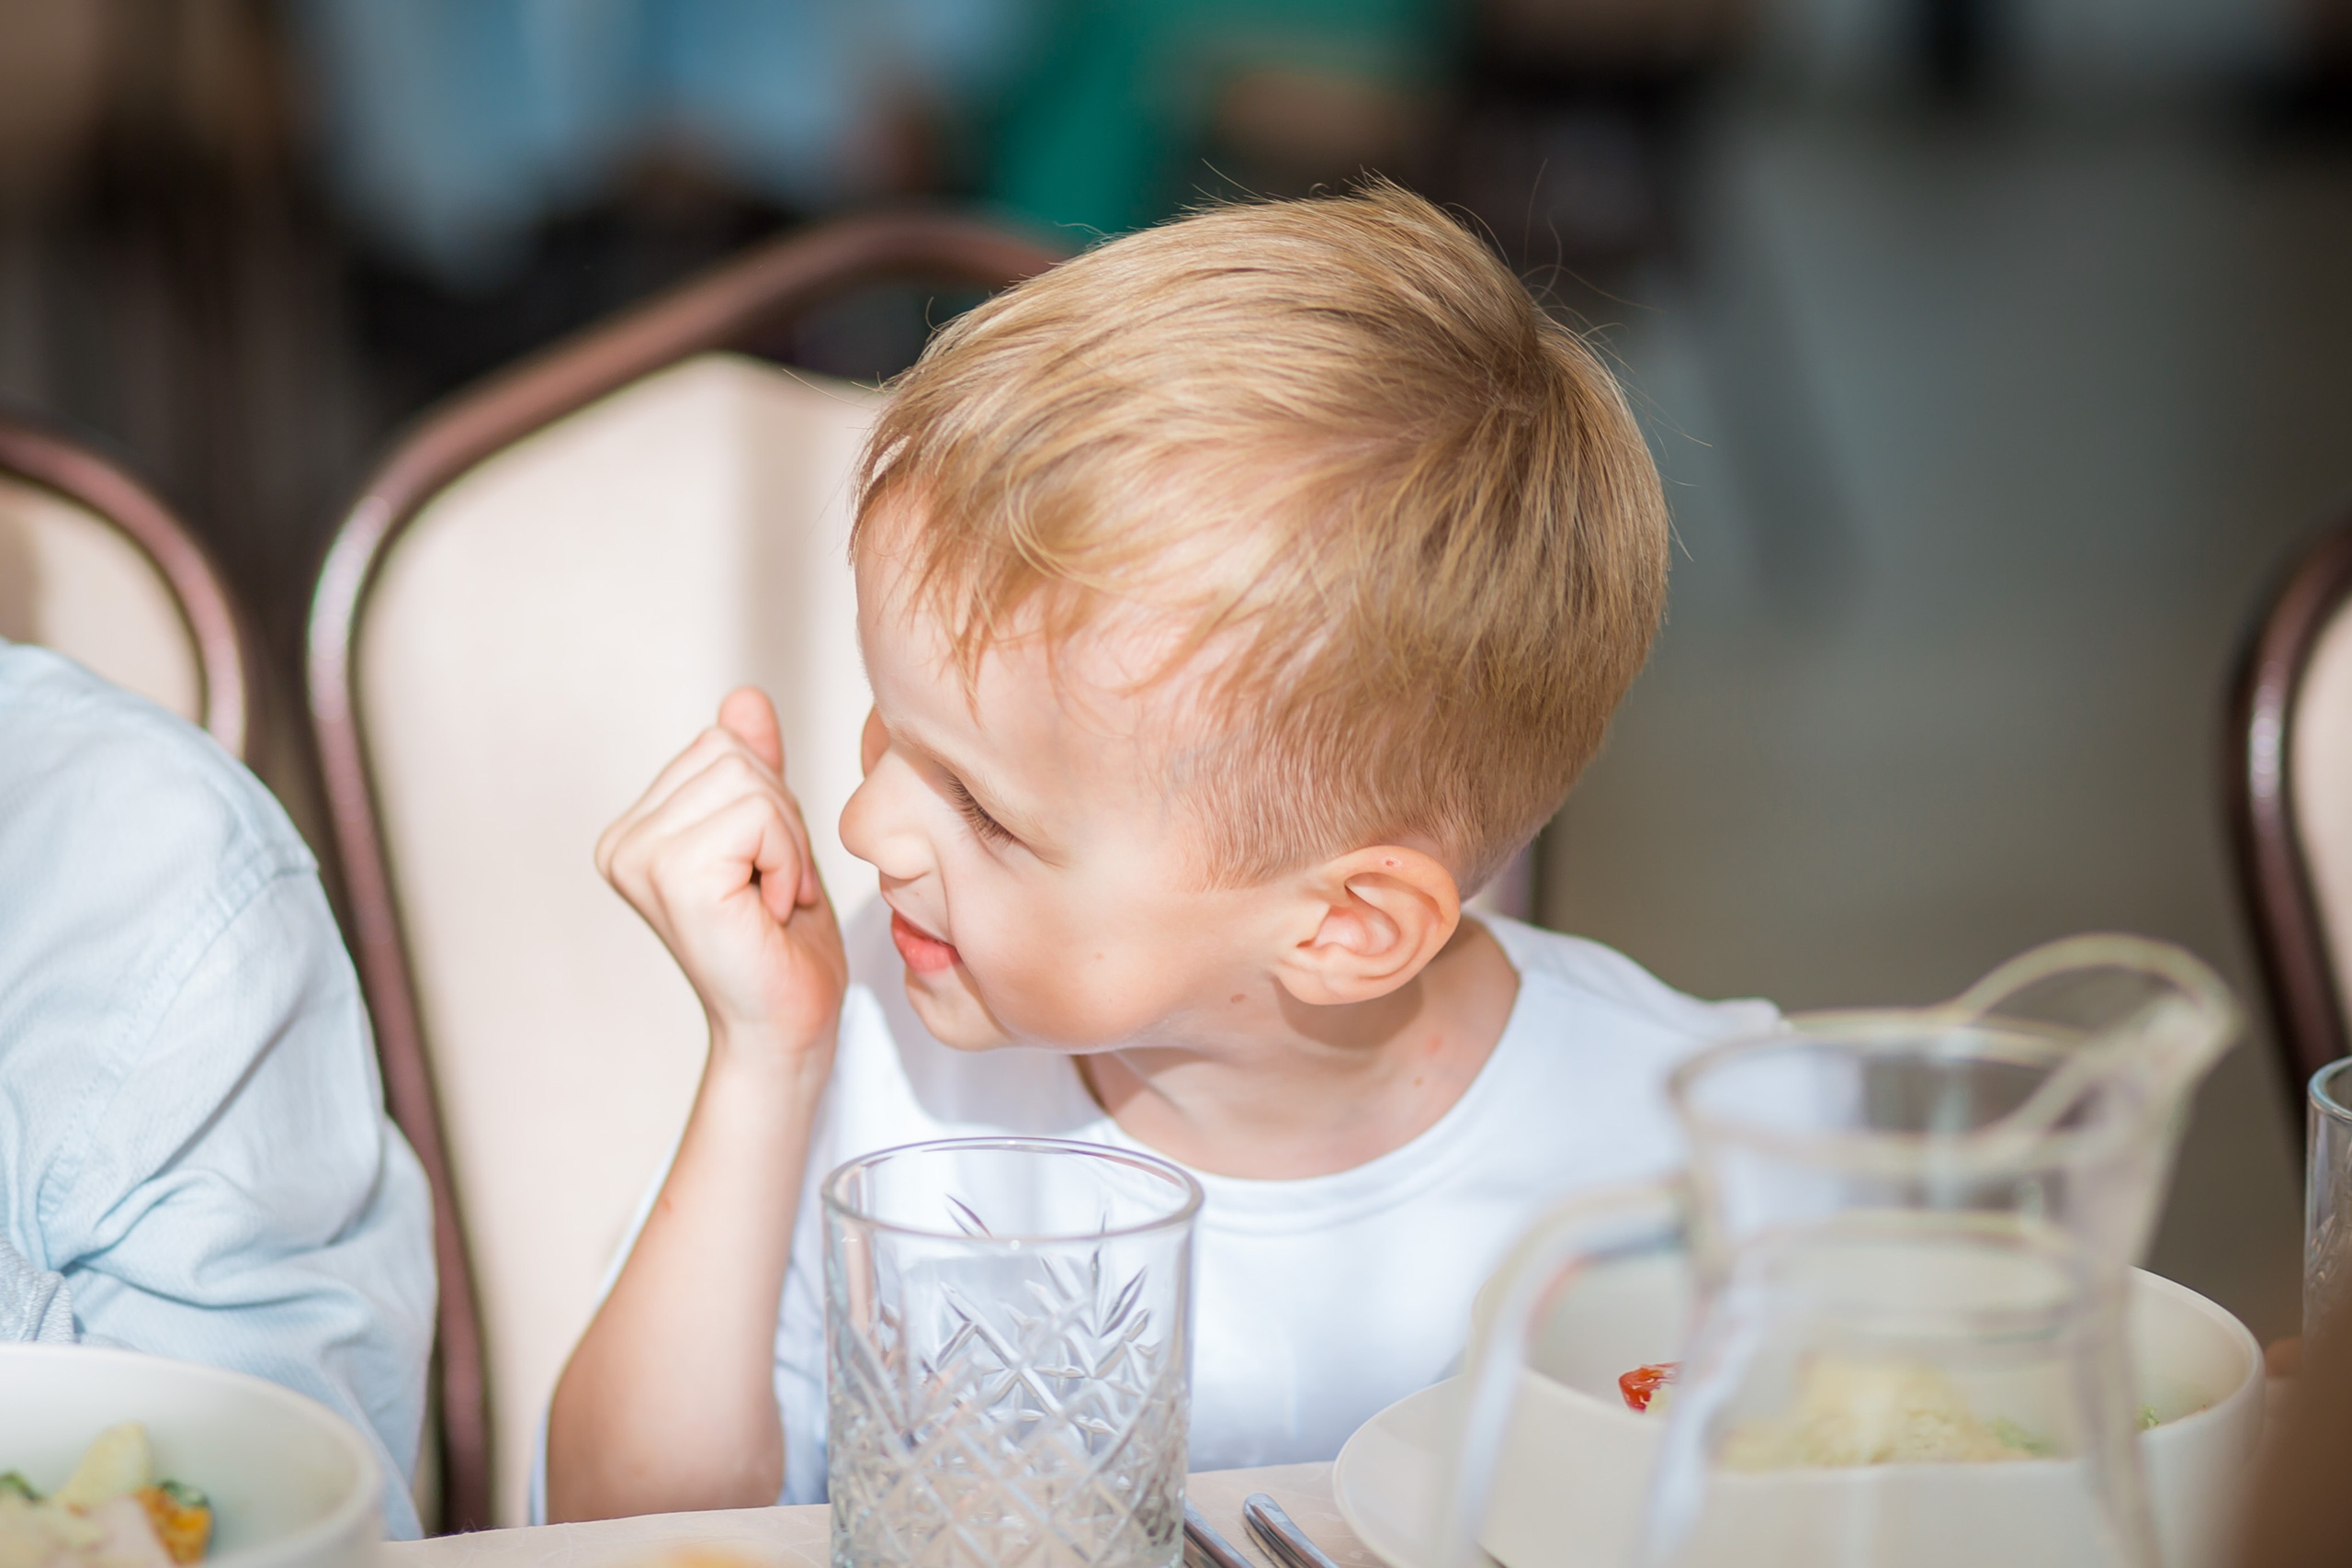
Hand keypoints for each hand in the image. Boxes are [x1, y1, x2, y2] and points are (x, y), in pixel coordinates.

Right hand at [597, 688, 846, 1061]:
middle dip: (781, 817)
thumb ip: (754, 770)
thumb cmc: (784, 946)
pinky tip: (770, 911)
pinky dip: (787, 860)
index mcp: (635, 828)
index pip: (720, 743)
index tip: (766, 871)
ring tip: (772, 900)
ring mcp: (639, 856)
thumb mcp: (775, 839)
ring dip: (787, 842)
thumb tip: (744, 697)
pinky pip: (758, 815)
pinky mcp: (672, 874)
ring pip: (749, 780)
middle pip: (733, 752)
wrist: (787, 1028)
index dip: (769, 801)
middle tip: (775, 888)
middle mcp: (621, 840)